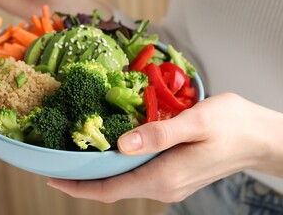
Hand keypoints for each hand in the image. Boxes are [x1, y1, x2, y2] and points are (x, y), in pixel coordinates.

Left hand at [47, 93, 282, 202]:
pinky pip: (137, 174)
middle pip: (113, 187)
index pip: (109, 190)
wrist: (259, 137)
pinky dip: (118, 166)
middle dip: (83, 179)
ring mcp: (169, 183)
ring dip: (99, 172)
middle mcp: (163, 186)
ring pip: (124, 181)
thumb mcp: (195, 122)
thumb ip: (159, 135)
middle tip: (57, 161)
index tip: (52, 176)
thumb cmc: (232, 124)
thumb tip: (123, 146)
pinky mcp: (174, 175)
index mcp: (164, 176)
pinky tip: (110, 151)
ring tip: (77, 155)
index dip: (78, 186)